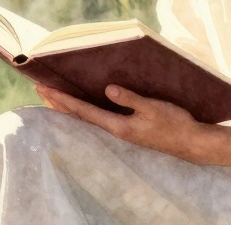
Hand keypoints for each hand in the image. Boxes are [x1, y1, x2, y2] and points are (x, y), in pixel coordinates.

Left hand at [34, 83, 212, 162]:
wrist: (190, 142)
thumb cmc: (174, 123)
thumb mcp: (154, 107)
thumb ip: (131, 98)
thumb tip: (108, 89)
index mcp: (118, 126)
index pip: (83, 110)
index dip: (63, 99)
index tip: (46, 89)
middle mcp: (115, 130)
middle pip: (80, 116)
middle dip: (59, 102)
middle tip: (39, 89)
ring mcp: (121, 131)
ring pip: (87, 118)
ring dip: (69, 107)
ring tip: (52, 97)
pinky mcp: (127, 129)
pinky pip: (98, 118)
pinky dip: (84, 110)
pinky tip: (82, 106)